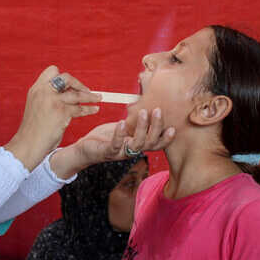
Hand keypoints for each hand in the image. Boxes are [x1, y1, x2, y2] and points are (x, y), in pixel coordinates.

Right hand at [5, 65, 100, 170]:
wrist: (27, 144)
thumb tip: (69, 93)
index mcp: (36, 89)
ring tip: (99, 98)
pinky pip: (79, 108)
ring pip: (76, 94)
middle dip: (78, 83)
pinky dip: (89, 109)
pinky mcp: (61, 112)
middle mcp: (43, 91)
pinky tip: (95, 109)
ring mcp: (52, 101)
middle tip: (85, 90)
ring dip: (90, 96)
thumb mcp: (36, 106)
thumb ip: (48, 97)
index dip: (63, 77)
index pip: (52, 71)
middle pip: (66, 78)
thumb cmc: (34, 129)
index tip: (71, 86)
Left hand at [49, 108, 175, 177]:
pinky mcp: (107, 152)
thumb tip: (146, 106)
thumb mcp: (123, 128)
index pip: (155, 144)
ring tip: (143, 112)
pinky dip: (120, 134)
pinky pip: (116, 144)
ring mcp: (120, 153)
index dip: (165, 139)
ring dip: (142, 128)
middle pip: (149, 143)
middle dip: (156, 127)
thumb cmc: (106, 137)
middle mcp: (131, 151)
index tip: (173, 127)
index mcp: (137, 145)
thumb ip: (134, 122)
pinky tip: (122, 122)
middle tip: (157, 110)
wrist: (86, 149)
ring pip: (136, 144)